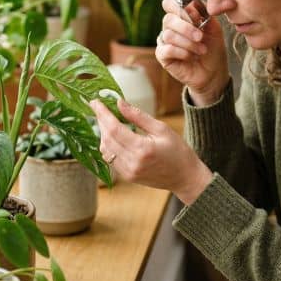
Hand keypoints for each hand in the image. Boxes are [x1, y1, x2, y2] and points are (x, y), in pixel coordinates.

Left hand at [90, 97, 212, 204]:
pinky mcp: (127, 177)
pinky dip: (108, 145)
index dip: (103, 114)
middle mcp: (132, 162)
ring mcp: (128, 172)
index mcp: (142, 149)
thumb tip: (119, 103)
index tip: (96, 102)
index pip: (114, 129)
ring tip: (108, 120)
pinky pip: (110, 158)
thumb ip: (138, 116)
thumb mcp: (161, 128)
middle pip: (106, 138)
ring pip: (105, 150)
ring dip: (103, 133)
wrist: (185, 177)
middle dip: (101, 121)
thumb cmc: (178, 151)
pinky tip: (113, 135)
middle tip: (100, 108)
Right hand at [157, 0, 229, 104]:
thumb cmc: (213, 48)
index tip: (195, 15)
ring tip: (201, 50)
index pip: (169, 3)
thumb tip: (192, 5)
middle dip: (186, 27)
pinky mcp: (162, 56)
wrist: (214, 71)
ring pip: (169, 35)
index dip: (179, 6)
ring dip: (188, 43)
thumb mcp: (214, 28)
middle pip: (168, 19)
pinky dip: (182, 52)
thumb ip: (204, 14)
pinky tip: (191, 56)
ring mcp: (164, 41)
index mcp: (180, 16)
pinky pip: (167, 49)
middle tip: (200, 37)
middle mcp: (170, 27)